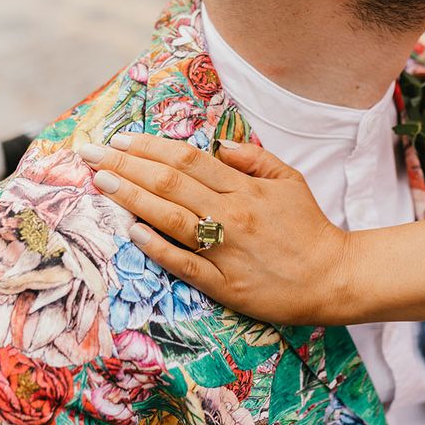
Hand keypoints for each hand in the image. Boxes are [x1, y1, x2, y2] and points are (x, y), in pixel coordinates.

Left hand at [81, 134, 353, 324]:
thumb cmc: (310, 228)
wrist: (333, 277)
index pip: (187, 159)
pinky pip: (184, 263)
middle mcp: (232, 215)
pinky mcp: (225, 284)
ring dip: (131, 197)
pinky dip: (156, 246)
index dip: (149, 147)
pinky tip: (131, 230)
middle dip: (125, 165)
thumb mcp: (291, 182)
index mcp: (245, 189)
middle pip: (170, 182)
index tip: (120, 140)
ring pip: (170, 217)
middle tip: (91, 154)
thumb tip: (220, 146)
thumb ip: (255, 160)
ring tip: (101, 183)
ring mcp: (226, 250)